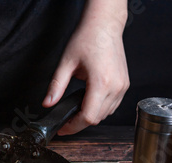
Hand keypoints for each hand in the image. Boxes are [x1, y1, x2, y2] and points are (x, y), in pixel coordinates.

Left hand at [42, 0, 129, 134]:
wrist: (104, 24)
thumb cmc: (87, 38)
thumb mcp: (66, 63)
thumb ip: (56, 86)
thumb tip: (47, 103)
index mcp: (101, 82)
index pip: (88, 117)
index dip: (73, 126)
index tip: (63, 128)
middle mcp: (115, 87)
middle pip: (96, 118)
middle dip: (79, 123)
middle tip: (65, 120)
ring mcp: (122, 86)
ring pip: (105, 114)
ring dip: (90, 116)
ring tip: (75, 110)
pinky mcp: (124, 84)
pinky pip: (112, 105)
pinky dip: (99, 108)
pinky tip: (88, 101)